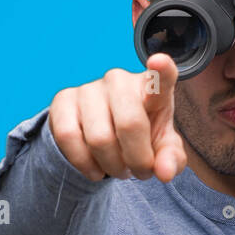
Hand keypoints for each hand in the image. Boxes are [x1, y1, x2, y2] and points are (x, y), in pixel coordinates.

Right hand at [48, 53, 186, 181]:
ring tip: (119, 170)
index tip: (159, 61)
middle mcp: (120, 81)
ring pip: (99, 138)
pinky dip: (85, 164)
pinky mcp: (63, 100)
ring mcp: (90, 88)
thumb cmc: (141, 136)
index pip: (160, 78)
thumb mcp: (162, 150)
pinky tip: (95, 169)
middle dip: (138, 159)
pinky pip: (69, 138)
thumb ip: (171, 159)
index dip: (161, 71)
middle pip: (130, 124)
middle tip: (141, 172)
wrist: (102, 136)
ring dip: (112, 166)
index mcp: (151, 89)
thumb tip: (165, 172)